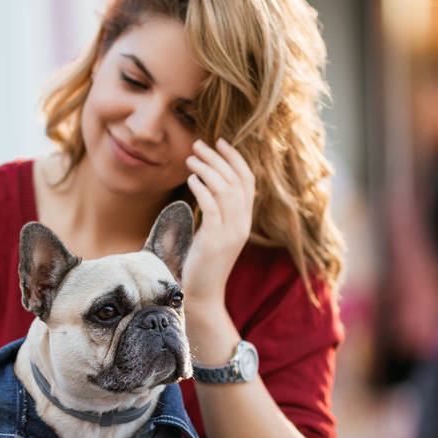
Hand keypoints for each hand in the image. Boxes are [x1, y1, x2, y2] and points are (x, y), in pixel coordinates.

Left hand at [182, 137, 254, 309]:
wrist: (202, 296)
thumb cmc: (201, 264)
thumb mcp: (212, 234)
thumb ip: (215, 212)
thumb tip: (204, 185)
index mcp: (244, 221)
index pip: (247, 181)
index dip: (235, 158)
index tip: (220, 142)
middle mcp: (242, 225)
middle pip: (236, 181)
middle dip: (218, 157)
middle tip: (199, 144)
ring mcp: (231, 233)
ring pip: (225, 190)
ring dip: (207, 169)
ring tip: (190, 158)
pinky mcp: (215, 241)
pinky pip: (212, 206)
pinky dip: (202, 188)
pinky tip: (190, 179)